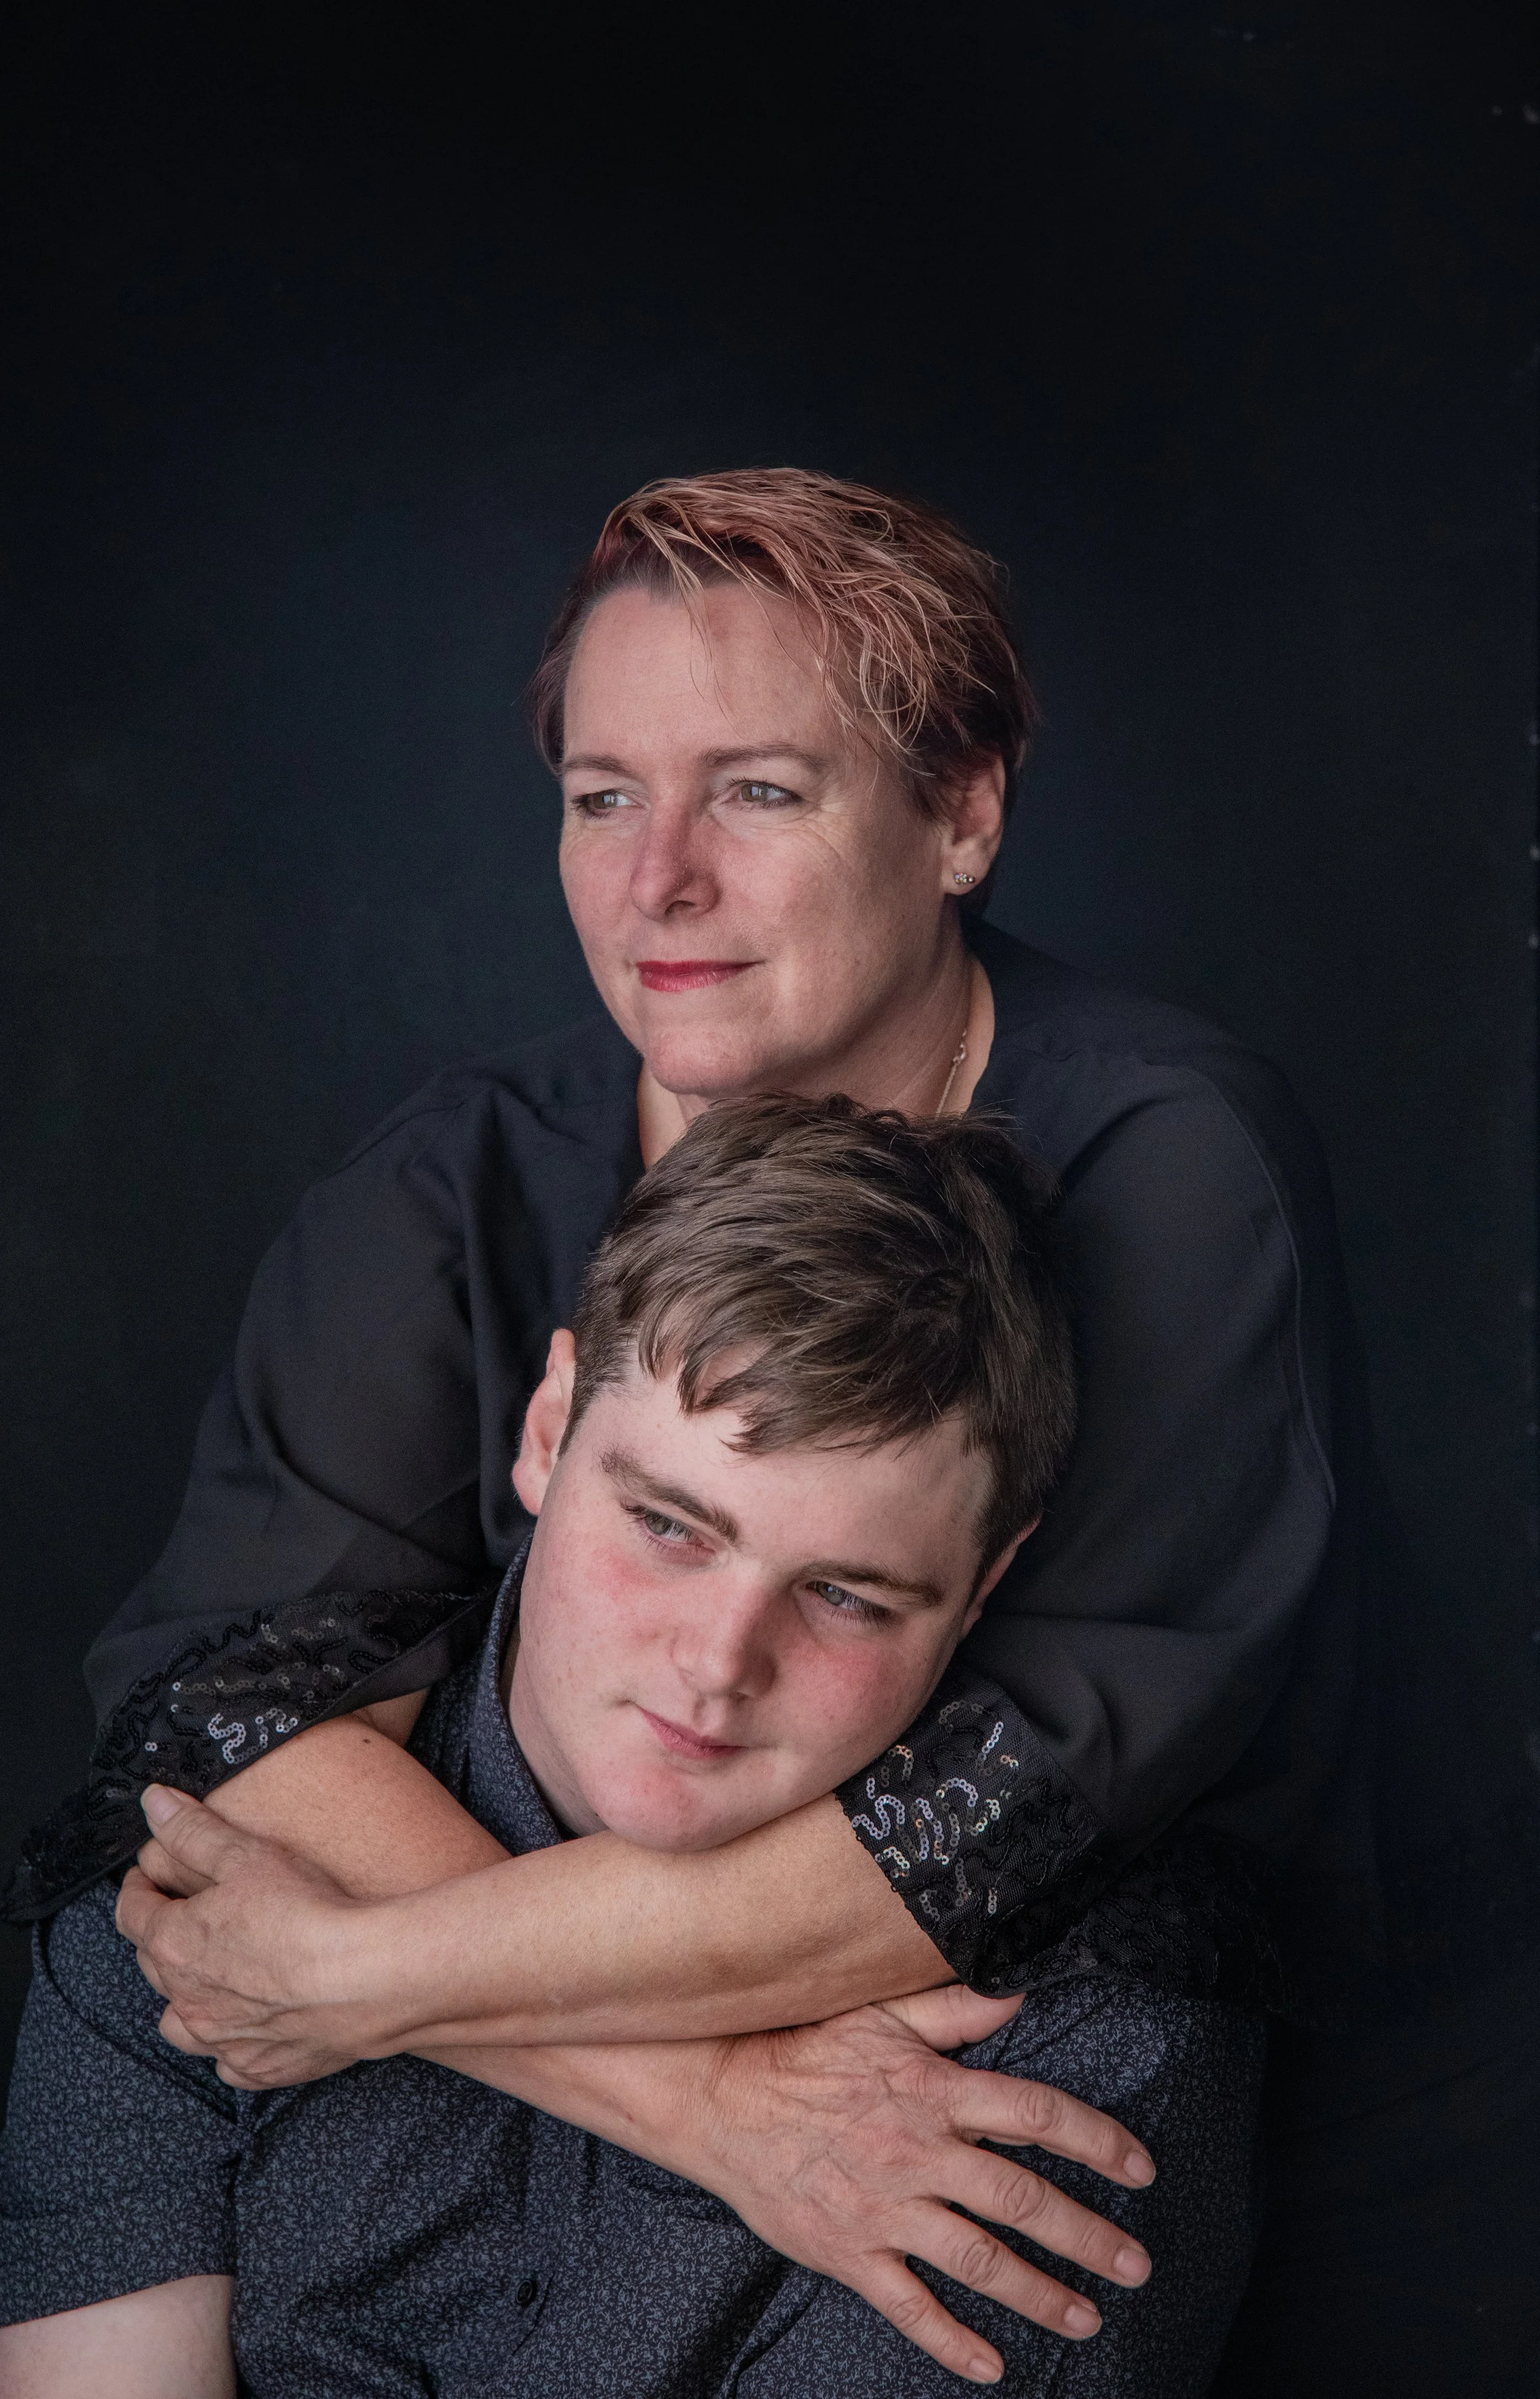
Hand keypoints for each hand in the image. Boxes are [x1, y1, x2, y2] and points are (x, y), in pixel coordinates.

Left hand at [118, 1786, 381, 2086]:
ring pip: (179, 2022)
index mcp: (175, 1943)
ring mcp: (221, 2038)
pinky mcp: (258, 2066)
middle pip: (153, 1963)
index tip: (146, 1876)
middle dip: (160, 1935)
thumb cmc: (306, 1913)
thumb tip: (154, 1803)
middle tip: (183, 1914)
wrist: (362, 1978)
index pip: (132, 1912)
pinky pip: (226, 2061)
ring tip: (207, 1977)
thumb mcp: (246, 1853)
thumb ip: (193, 1830)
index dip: (137, 1888)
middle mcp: (187, 1998)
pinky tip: (248, 2026)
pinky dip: (229, 2044)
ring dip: (185, 1997)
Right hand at [613, 1984, 1154, 2384]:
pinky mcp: (850, 2252)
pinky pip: (910, 2306)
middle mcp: (919, 2153)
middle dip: (1087, 2235)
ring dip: (1039, 2293)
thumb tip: (1020, 1988)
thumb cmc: (803, 2050)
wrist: (719, 2097)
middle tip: (1136, 2265)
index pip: (1034, 2115)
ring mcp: (885, 2209)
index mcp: (933, 2092)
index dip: (1095, 2140)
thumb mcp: (878, 2014)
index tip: (1140, 2168)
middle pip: (1021, 2198)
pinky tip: (992, 2365)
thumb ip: (953, 2009)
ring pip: (978, 2259)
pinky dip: (953, 2341)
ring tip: (1087, 2317)